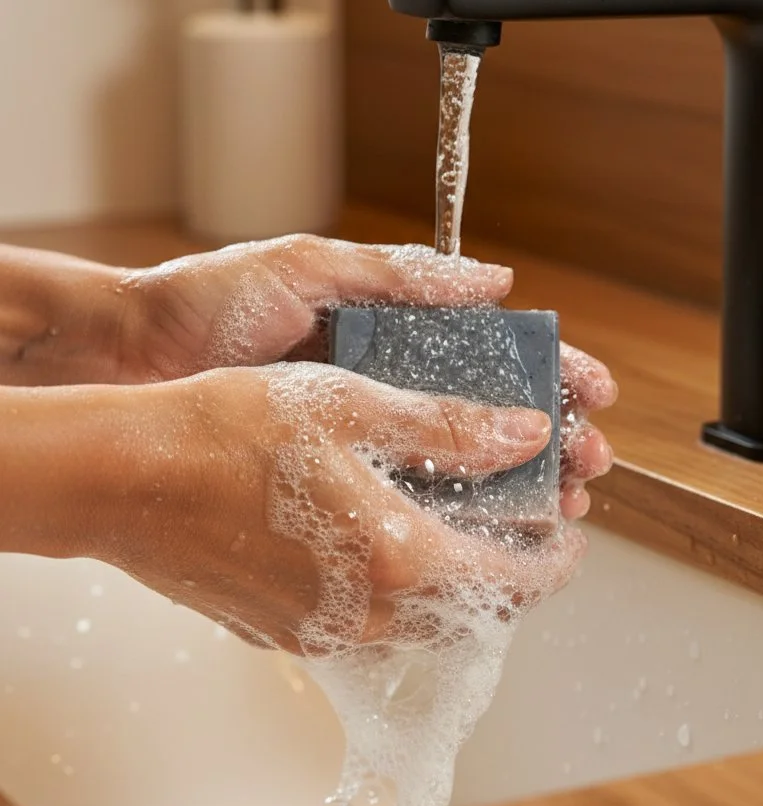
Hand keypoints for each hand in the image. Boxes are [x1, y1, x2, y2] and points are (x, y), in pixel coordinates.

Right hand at [96, 364, 586, 656]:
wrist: (123, 479)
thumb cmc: (226, 431)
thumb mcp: (352, 404)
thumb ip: (449, 427)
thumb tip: (526, 434)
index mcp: (398, 559)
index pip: (511, 578)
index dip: (555, 556)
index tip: (570, 532)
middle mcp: (364, 614)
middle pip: (469, 610)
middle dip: (509, 573)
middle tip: (524, 528)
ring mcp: (317, 632)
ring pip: (416, 621)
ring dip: (451, 583)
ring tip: (458, 530)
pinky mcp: (277, 631)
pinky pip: (360, 622)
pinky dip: (392, 590)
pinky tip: (377, 542)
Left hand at [116, 235, 615, 520]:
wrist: (126, 358)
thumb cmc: (208, 302)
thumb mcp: (309, 268)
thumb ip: (398, 274)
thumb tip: (495, 279)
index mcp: (384, 334)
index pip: (487, 356)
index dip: (546, 371)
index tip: (592, 391)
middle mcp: (377, 389)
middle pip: (486, 421)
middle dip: (548, 441)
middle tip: (591, 461)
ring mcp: (351, 440)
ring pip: (453, 472)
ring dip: (513, 489)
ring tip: (560, 502)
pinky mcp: (320, 485)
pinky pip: (395, 505)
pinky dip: (444, 522)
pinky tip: (481, 537)